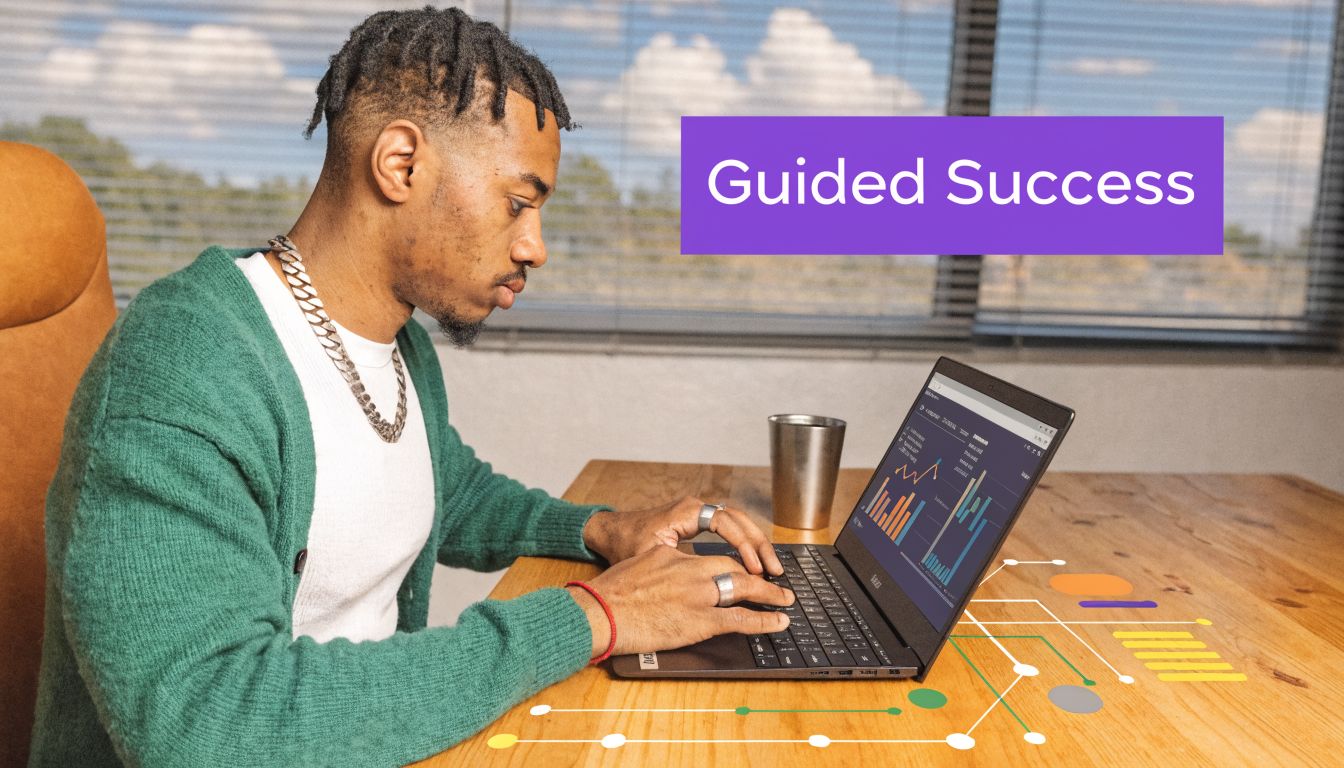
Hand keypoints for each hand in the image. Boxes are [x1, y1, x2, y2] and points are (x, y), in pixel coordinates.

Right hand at [567, 544, 795, 656]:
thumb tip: (667, 576)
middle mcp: (690, 569)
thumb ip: (659, 567)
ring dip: (768, 594)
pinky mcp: (699, 620)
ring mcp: (697, 593)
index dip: (735, 564)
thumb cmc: (610, 595)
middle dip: (758, 576)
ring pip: (743, 587)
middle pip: (734, 568)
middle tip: (775, 582)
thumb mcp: (637, 567)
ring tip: (785, 599)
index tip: (745, 570)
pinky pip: (740, 618)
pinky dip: (764, 620)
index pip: (714, 557)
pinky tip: (778, 622)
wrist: (598, 612)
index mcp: (674, 555)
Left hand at [583, 496, 784, 575]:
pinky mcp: (697, 523)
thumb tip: (705, 580)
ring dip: (755, 545)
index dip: (743, 545)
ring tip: (771, 570)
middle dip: (759, 545)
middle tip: (775, 571)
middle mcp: (696, 507)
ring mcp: (698, 513)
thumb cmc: (625, 543)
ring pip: (738, 523)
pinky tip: (753, 564)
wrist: (609, 532)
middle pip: (740, 520)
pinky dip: (743, 545)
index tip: (753, 568)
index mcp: (687, 511)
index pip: (727, 522)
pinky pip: (729, 530)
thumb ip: (677, 563)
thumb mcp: (650, 555)